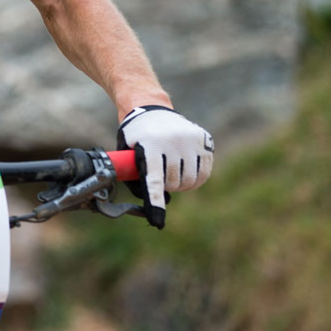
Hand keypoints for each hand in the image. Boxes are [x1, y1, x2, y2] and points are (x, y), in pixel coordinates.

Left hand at [117, 105, 213, 229]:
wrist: (150, 108)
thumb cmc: (135, 137)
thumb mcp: (126, 152)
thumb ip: (134, 178)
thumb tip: (154, 205)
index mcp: (149, 144)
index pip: (154, 180)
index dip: (155, 202)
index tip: (157, 222)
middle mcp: (171, 140)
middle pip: (173, 183)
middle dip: (167, 187)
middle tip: (160, 177)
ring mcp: (190, 139)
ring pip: (190, 181)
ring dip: (181, 185)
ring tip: (171, 175)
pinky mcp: (204, 139)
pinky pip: (204, 172)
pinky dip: (196, 179)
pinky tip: (186, 171)